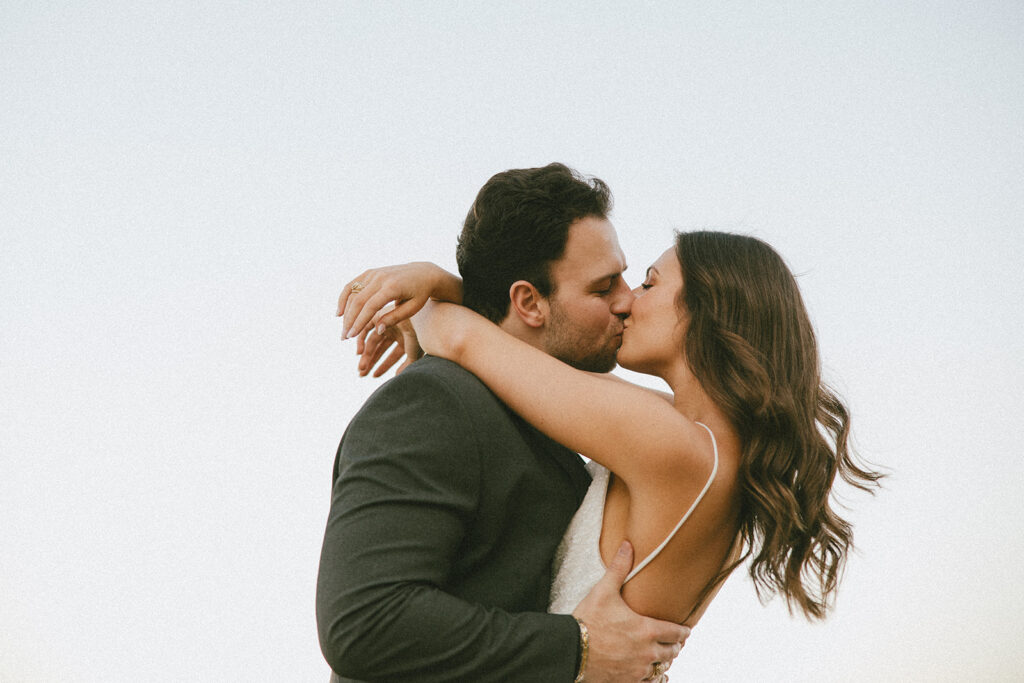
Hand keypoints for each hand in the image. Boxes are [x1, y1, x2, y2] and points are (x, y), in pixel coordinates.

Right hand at [338, 262, 460, 340]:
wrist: (424, 273)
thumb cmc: (420, 294)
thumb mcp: (413, 309)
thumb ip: (394, 318)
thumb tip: (376, 330)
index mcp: (393, 287)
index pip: (370, 306)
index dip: (359, 322)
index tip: (351, 336)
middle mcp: (381, 277)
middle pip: (358, 300)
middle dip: (349, 320)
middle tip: (344, 337)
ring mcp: (374, 273)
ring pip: (352, 293)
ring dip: (344, 312)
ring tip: (344, 329)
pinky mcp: (370, 272)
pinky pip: (352, 285)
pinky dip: (343, 298)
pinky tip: (340, 313)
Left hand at [355, 319, 422, 377]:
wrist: (416, 318)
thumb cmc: (420, 337)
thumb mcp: (414, 354)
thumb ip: (406, 366)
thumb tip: (398, 376)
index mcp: (406, 339)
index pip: (393, 355)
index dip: (384, 366)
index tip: (374, 375)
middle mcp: (396, 331)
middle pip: (381, 349)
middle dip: (371, 362)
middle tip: (362, 374)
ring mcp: (387, 323)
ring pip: (373, 342)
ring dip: (366, 355)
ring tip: (361, 368)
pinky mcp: (377, 316)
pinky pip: (365, 329)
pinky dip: (360, 340)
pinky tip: (359, 353)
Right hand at [573, 542, 689, 681]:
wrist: (571, 650)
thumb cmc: (588, 620)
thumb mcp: (604, 591)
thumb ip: (619, 568)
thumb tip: (628, 545)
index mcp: (646, 630)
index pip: (676, 633)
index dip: (684, 631)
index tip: (687, 630)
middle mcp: (647, 653)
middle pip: (671, 652)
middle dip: (675, 646)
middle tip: (676, 643)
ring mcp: (637, 670)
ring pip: (660, 669)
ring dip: (663, 662)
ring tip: (664, 658)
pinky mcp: (626, 681)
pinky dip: (652, 678)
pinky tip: (651, 676)